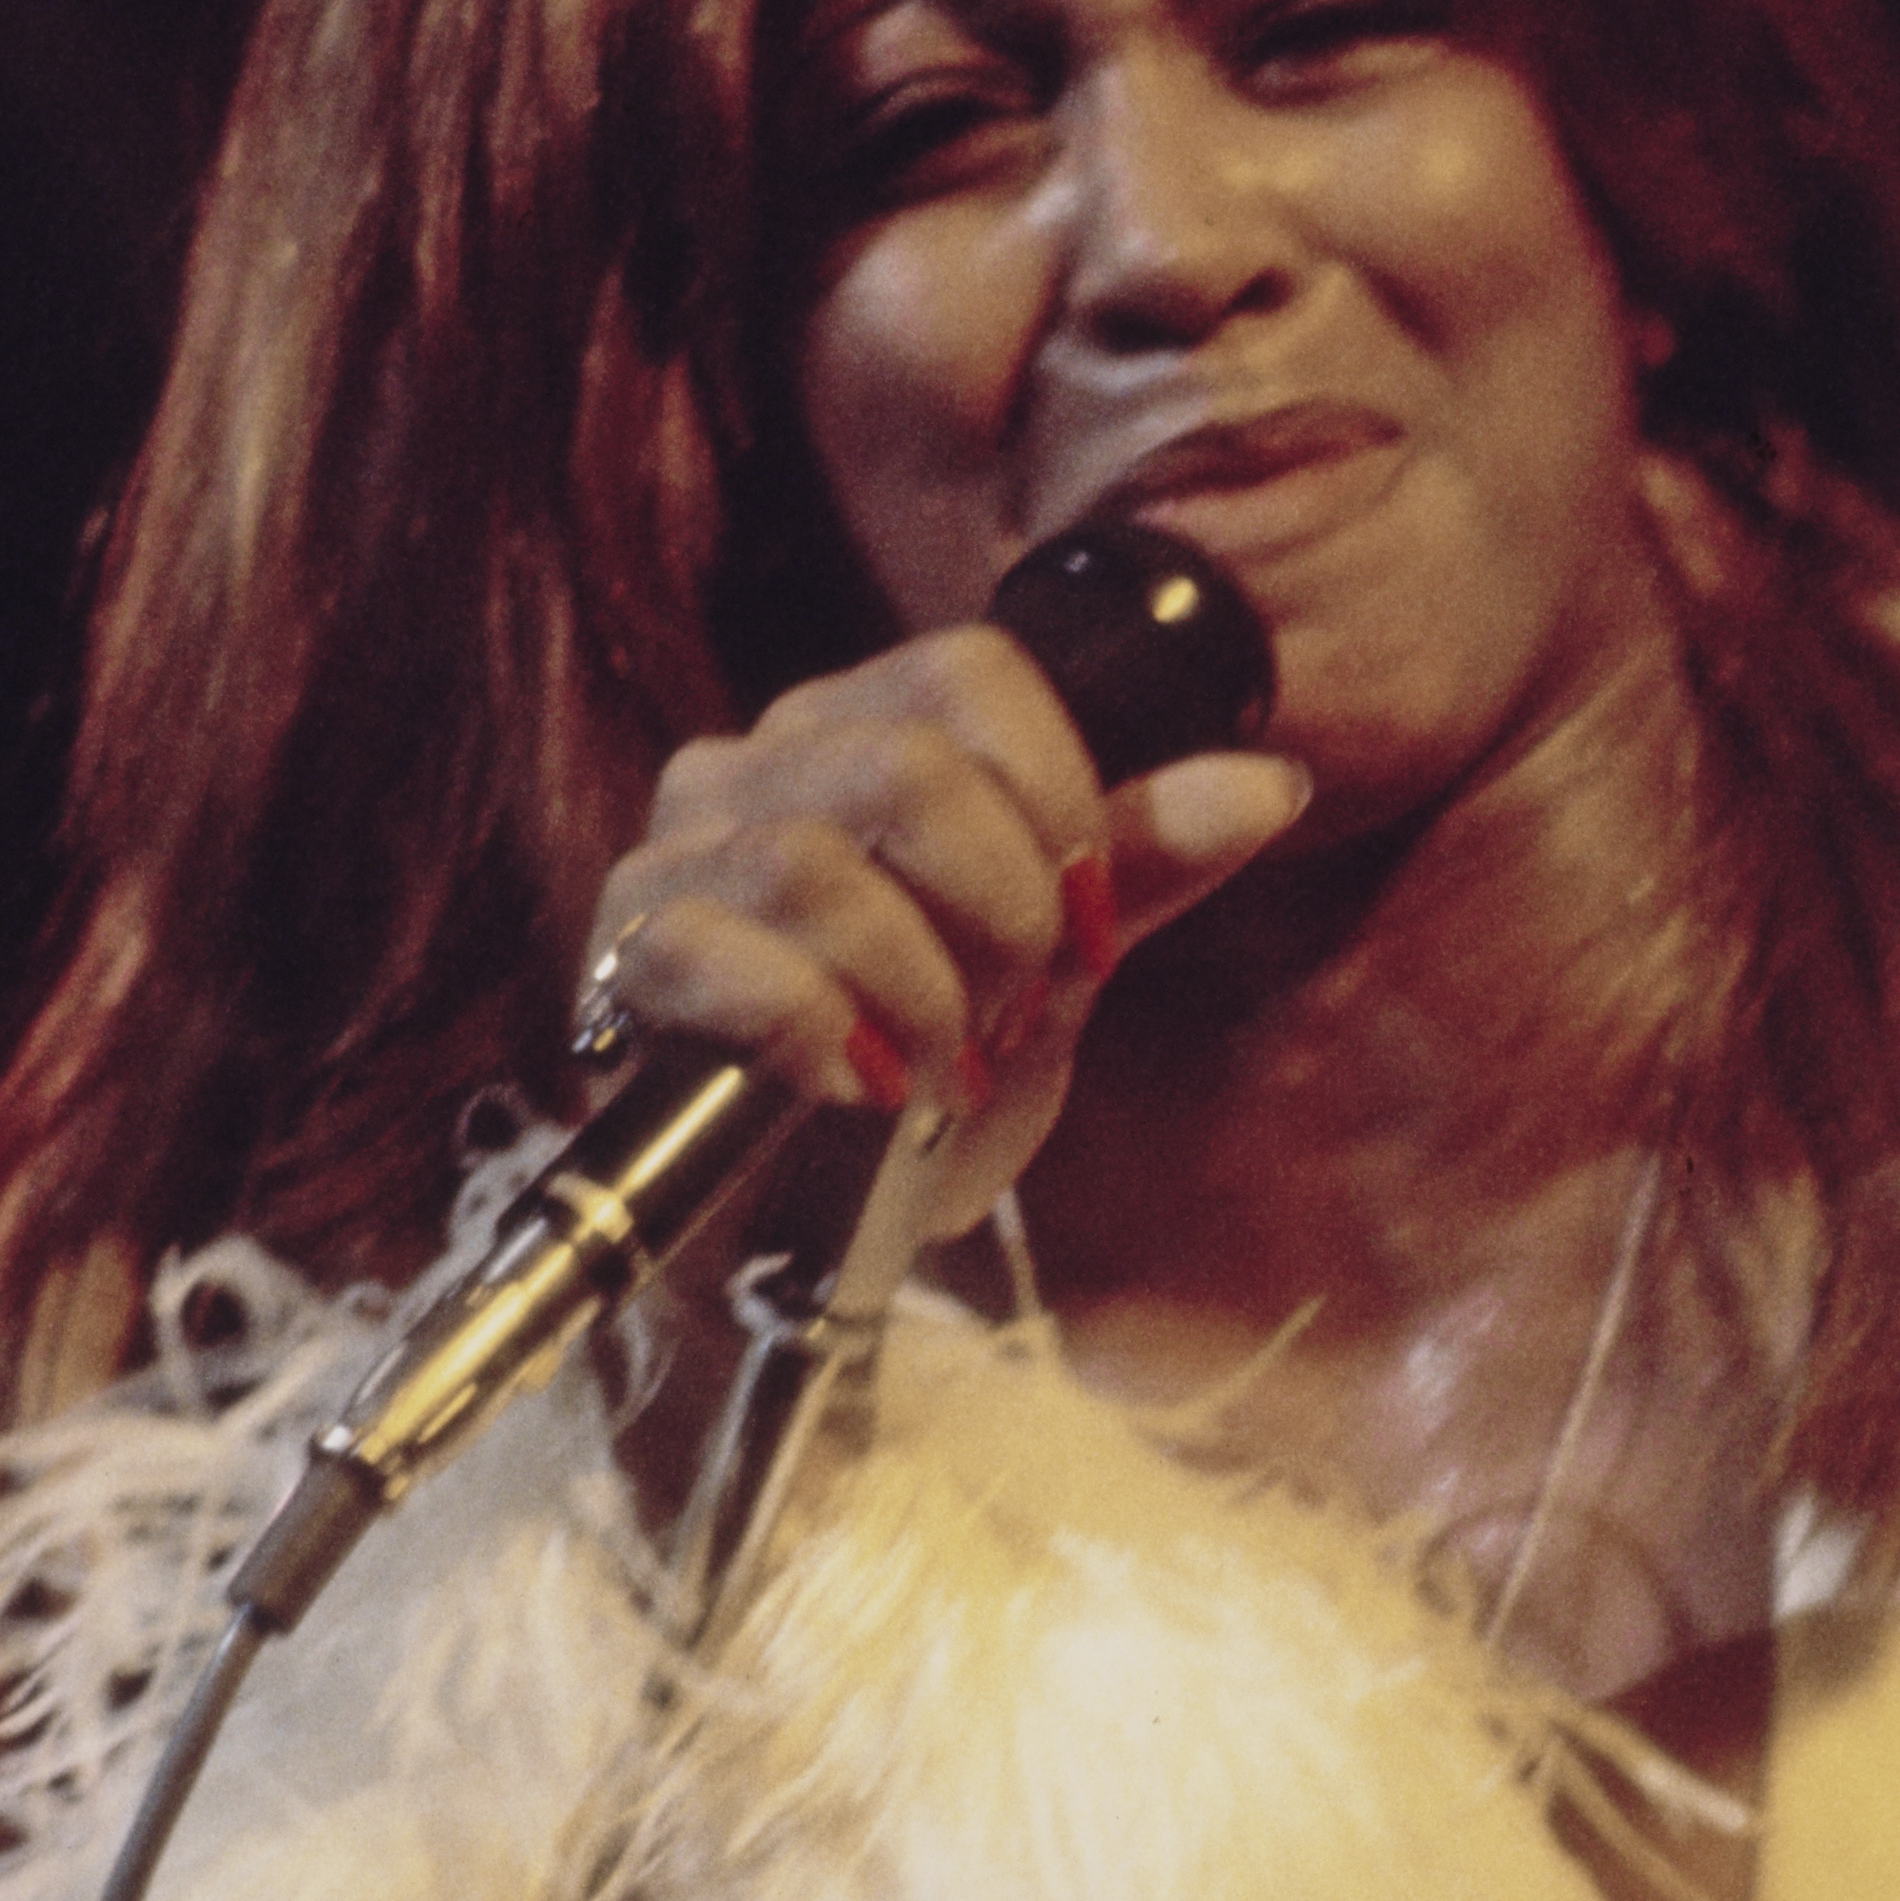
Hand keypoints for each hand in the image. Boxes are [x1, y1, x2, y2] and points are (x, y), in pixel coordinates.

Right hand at [581, 618, 1309, 1197]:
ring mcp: (679, 851)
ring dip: (915, 992)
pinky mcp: (627, 954)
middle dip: (999, 913)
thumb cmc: (934, 1075)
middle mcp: (760, 761)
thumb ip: (1144, 866)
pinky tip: (855, 1086)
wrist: (822, 1227)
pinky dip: (814, 1032)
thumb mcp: (1059, 972)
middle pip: (904, 768)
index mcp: (869, 728)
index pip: (973, 673)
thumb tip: (1271, 783)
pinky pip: (712, 953)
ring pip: (809, 865)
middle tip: (1016, 1010)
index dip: (1062, 797)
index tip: (1093, 924)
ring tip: (941, 1069)